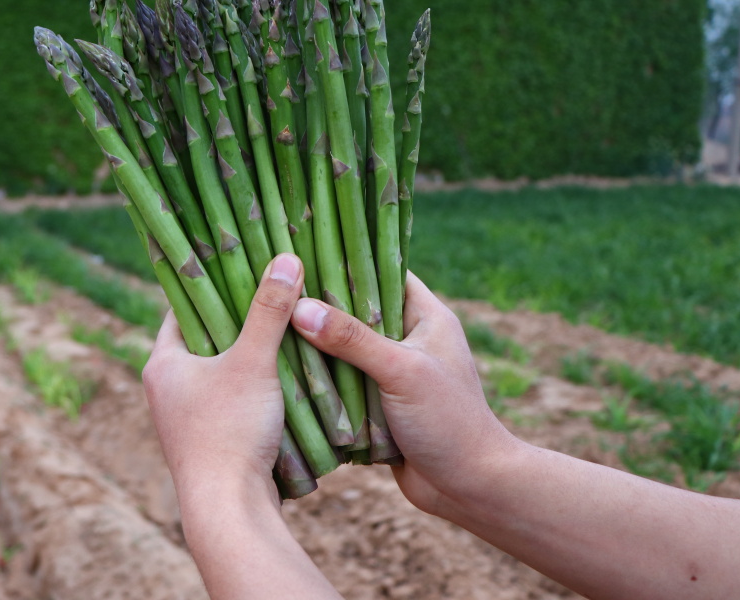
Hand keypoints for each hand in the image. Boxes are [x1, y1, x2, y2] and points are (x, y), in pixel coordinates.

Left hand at [142, 253, 304, 504]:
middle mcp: (166, 389)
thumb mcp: (254, 362)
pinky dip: (255, 388)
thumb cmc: (230, 431)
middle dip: (237, 319)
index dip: (211, 285)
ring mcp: (185, 419)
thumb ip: (269, 311)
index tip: (241, 265)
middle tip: (273, 293)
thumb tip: (287, 258)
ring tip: (286, 330)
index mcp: (162, 363)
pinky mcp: (209, 442)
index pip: (182, 307)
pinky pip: (231, 401)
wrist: (228, 510)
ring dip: (250, 356)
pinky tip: (286, 379)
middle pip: (203, 338)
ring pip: (220, 372)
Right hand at [290, 270, 519, 515]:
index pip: (384, 272)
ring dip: (316, 348)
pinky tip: (283, 372)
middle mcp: (409, 339)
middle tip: (276, 292)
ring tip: (270, 327)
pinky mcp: (378, 405)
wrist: (469, 488)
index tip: (304, 252)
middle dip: (321, 306)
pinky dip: (320, 382)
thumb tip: (300, 308)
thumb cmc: (448, 420)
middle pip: (357, 311)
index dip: (348, 261)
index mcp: (426, 317)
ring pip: (345, 350)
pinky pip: (342, 385)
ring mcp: (392, 374)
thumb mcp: (401, 370)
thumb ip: (352, 339)